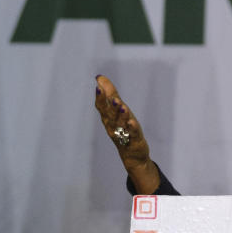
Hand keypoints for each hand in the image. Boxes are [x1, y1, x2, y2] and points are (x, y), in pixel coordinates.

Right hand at [94, 75, 160, 193]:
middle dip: (107, 104)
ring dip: (120, 115)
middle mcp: (113, 126)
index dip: (100, 97)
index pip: (102, 107)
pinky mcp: (134, 140)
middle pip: (109, 114)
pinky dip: (132, 127)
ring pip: (120, 123)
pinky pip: (132, 133)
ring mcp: (123, 133)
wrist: (132, 154)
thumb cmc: (124, 129)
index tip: (97, 86)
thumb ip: (110, 94)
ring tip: (121, 106)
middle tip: (106, 94)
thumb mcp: (117, 110)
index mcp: (108, 118)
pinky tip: (132, 122)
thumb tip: (100, 77)